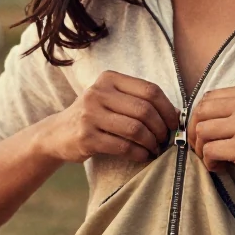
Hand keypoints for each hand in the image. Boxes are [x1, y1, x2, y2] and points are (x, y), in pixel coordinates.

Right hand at [37, 71, 179, 163]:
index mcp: (109, 79)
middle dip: (161, 128)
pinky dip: (139, 153)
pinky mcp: (86, 137)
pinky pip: (123, 146)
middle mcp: (97, 92)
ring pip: (135, 129)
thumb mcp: (111, 99)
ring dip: (151, 143)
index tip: (174, 123)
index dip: (168, 108)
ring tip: (154, 149)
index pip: (150, 90)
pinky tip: (143, 156)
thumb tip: (176, 113)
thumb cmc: (94, 116)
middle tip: (165, 140)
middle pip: (144, 110)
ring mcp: (90, 114)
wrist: (57, 133)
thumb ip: (138, 101)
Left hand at [189, 83, 234, 195]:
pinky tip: (222, 168)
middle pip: (200, 112)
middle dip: (194, 132)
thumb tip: (201, 118)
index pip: (208, 97)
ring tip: (216, 160)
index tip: (204, 133)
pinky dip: (210, 162)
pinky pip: (209, 151)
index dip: (199, 116)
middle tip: (202, 148)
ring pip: (201, 132)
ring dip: (202, 150)